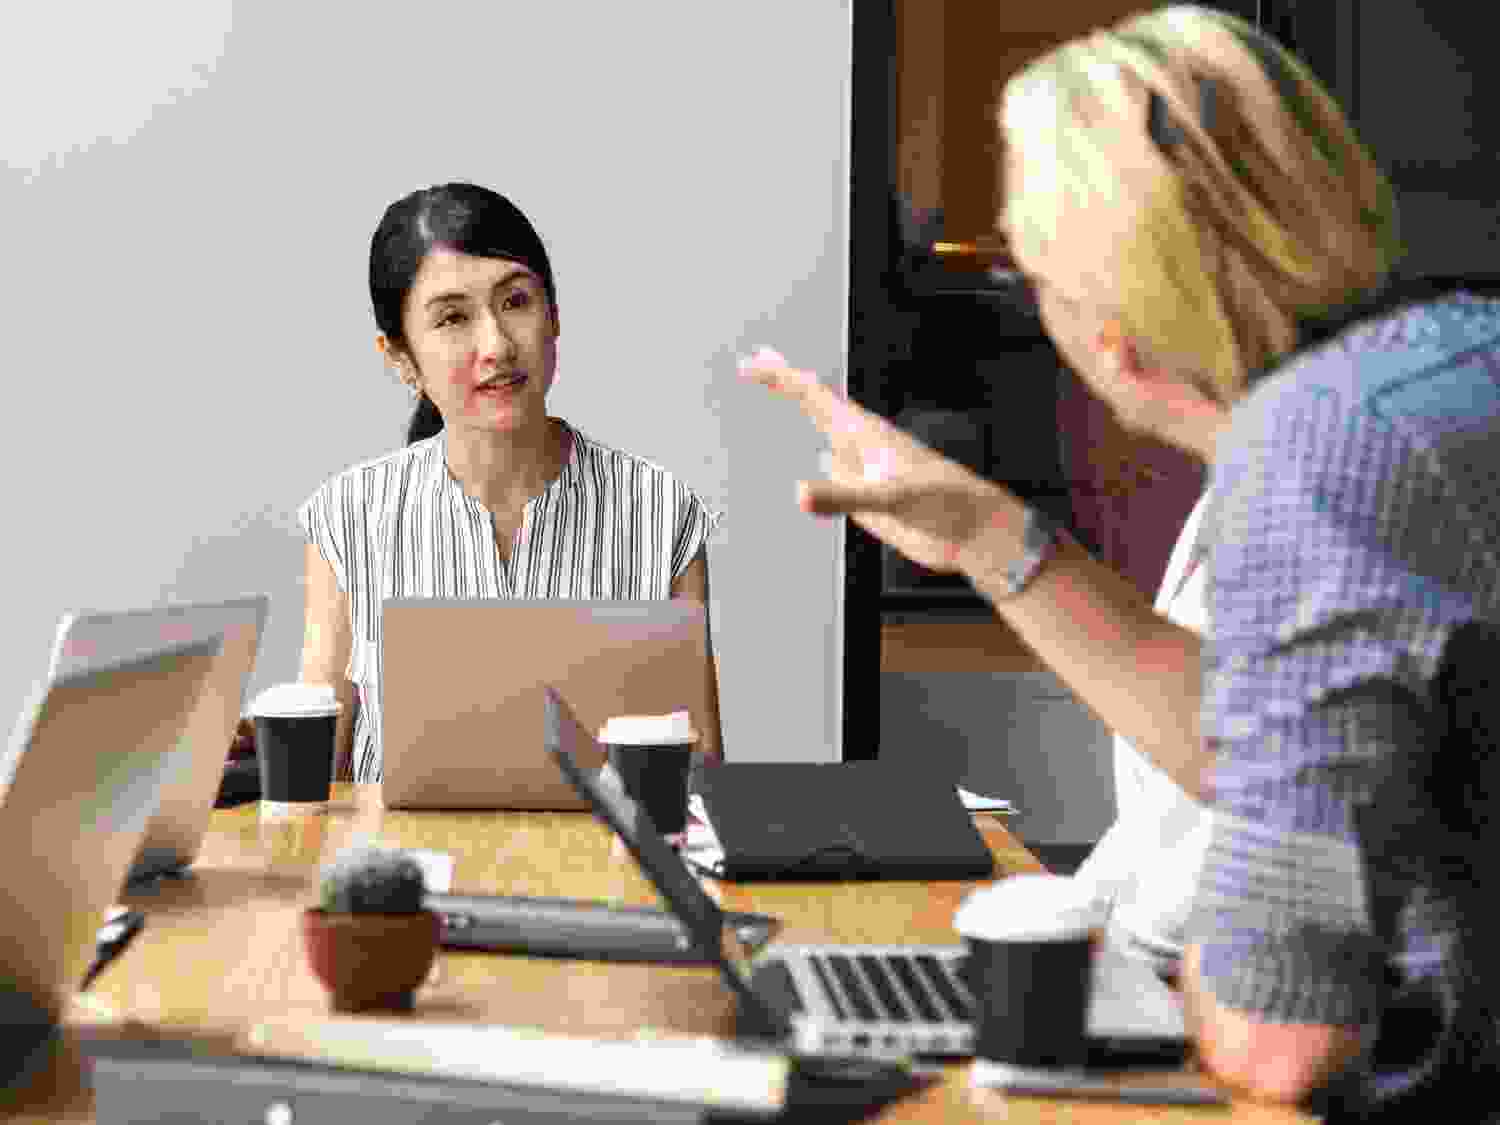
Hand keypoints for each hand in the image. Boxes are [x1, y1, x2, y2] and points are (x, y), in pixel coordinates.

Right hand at [737, 347, 1008, 572]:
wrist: (971, 533)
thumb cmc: (943, 505)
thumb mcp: (892, 499)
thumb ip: (843, 496)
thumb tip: (798, 494)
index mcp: (865, 433)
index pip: (813, 395)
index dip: (780, 377)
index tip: (750, 364)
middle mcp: (861, 446)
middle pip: (815, 403)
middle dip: (785, 380)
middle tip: (756, 358)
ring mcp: (864, 469)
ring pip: (825, 434)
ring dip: (802, 414)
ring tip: (783, 393)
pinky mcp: (869, 496)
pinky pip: (835, 474)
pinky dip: (819, 463)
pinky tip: (816, 458)